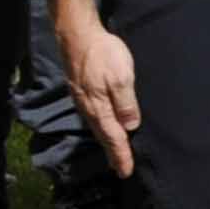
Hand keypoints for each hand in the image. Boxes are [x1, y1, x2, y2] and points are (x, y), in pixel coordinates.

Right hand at [62, 20, 143, 176]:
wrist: (78, 36)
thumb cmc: (103, 54)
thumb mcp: (121, 76)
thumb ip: (126, 102)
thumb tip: (130, 126)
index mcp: (100, 108)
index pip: (114, 137)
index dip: (121, 155)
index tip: (126, 171)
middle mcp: (89, 109)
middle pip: (103, 137)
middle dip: (113, 154)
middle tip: (120, 170)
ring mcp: (84, 101)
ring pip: (98, 128)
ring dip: (107, 143)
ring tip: (115, 155)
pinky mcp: (82, 93)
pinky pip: (94, 118)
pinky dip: (102, 129)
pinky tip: (106, 129)